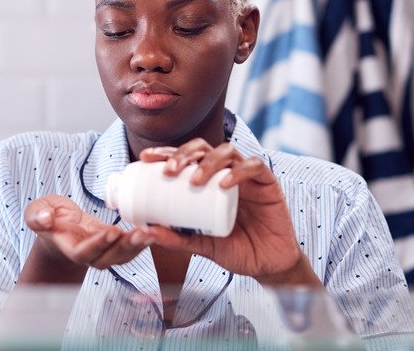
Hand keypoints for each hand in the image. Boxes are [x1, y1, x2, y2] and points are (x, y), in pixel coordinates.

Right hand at [23, 195, 153, 269]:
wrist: (58, 224)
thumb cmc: (47, 216)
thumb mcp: (37, 211)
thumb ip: (37, 216)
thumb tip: (45, 218)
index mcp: (69, 247)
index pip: (84, 253)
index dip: (98, 245)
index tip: (111, 232)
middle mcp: (88, 254)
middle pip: (108, 259)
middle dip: (125, 248)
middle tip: (141, 234)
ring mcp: (103, 250)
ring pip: (123, 256)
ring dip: (138, 246)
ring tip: (152, 233)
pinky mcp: (114, 242)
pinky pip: (130, 246)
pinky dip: (142, 240)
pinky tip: (155, 230)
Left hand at [139, 141, 320, 285]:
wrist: (268, 265)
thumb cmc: (236, 251)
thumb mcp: (202, 245)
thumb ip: (178, 239)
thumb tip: (145, 231)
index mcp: (209, 182)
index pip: (186, 158)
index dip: (166, 153)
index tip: (146, 158)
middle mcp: (226, 173)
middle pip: (203, 148)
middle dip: (183, 154)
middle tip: (168, 171)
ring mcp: (247, 176)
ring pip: (227, 151)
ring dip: (208, 162)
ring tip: (194, 181)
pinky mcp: (268, 183)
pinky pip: (254, 167)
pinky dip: (239, 171)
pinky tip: (225, 183)